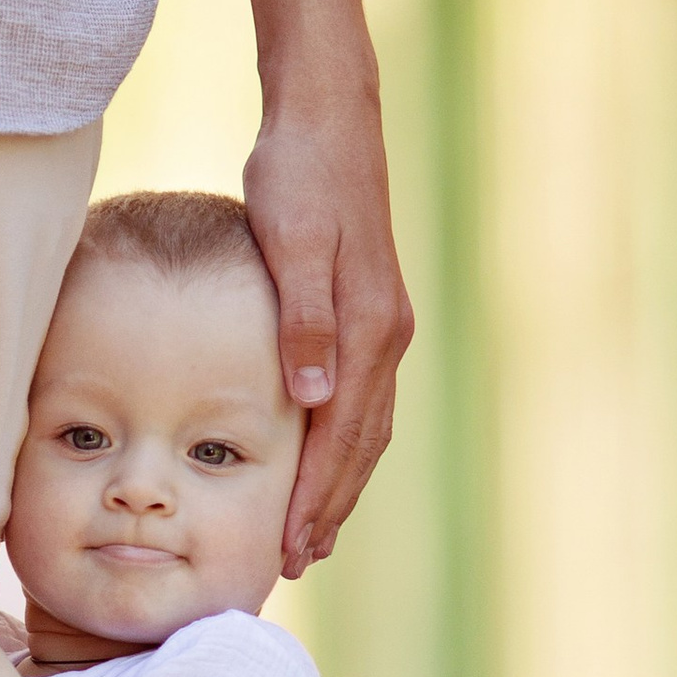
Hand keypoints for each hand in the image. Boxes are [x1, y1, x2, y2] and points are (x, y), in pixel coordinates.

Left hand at [244, 82, 413, 574]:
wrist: (328, 114)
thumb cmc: (298, 174)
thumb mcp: (291, 243)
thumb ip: (302, 323)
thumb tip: (313, 401)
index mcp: (367, 326)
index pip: (342, 435)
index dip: (317, 496)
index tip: (291, 546)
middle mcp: (385, 332)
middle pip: (362, 442)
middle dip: (332, 506)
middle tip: (296, 562)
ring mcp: (383, 321)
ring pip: (367, 424)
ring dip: (340, 482)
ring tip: (311, 532)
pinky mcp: (369, 308)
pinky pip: (362, 396)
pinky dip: (343, 441)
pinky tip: (320, 458)